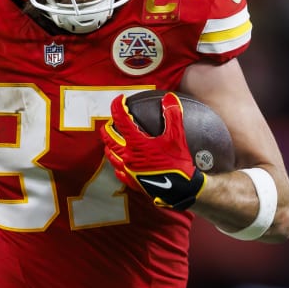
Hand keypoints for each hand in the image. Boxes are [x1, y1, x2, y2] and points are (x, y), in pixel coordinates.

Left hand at [101, 92, 204, 209]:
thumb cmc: (178, 163)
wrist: (181, 189)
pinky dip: (116, 164)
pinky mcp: (132, 182)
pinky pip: (118, 172)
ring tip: (110, 141)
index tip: (119, 99)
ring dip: (109, 146)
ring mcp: (128, 171)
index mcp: (137, 144)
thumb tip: (169, 98)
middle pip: (109, 139)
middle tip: (109, 123)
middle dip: (107, 128)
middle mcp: (128, 157)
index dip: (117, 106)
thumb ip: (173, 115)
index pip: (121, 119)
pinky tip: (120, 163)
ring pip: (111, 156)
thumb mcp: (177, 137)